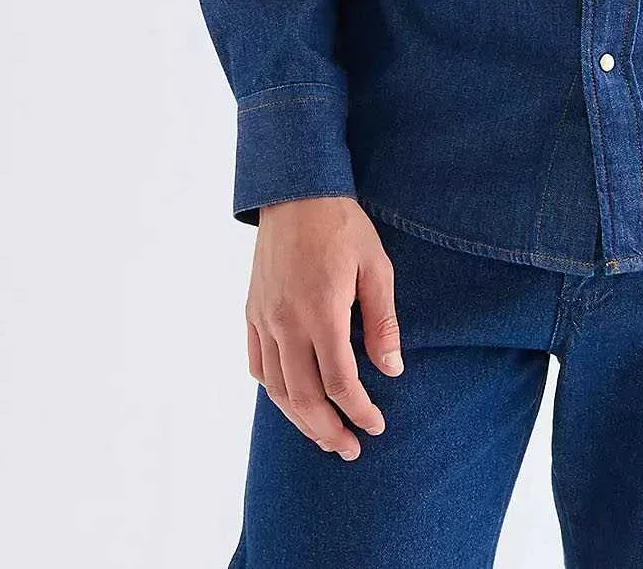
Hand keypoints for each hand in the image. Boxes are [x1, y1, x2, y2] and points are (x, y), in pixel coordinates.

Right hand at [244, 196, 402, 461]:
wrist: (295, 192)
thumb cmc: (343, 226)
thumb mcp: (376, 266)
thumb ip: (383, 321)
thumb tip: (391, 369)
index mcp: (322, 311)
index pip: (340, 382)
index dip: (359, 411)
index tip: (377, 426)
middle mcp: (287, 322)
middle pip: (304, 397)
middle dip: (328, 431)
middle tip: (350, 449)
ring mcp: (264, 318)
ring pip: (276, 389)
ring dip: (300, 420)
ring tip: (323, 437)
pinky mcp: (251, 311)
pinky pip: (256, 365)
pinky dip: (273, 391)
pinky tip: (290, 400)